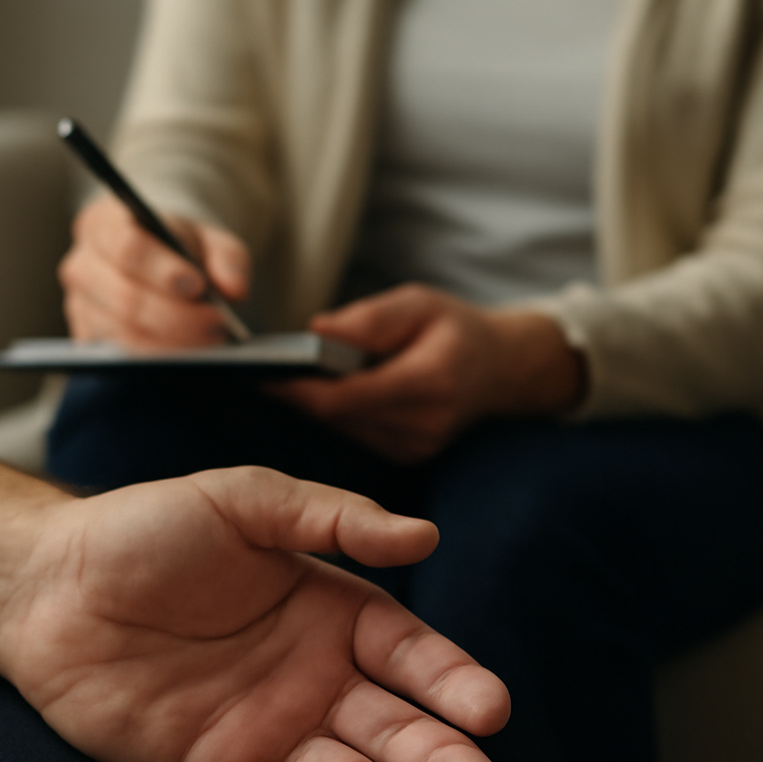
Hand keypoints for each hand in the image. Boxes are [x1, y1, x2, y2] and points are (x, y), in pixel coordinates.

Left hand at [0, 466, 510, 761]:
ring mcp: (263, 731)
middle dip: (437, 756)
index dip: (451, 682)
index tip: (490, 709)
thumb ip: (332, 518)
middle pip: (391, 727)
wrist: (44, 582)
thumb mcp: (243, 501)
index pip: (410, 655)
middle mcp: (310, 679)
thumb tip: (425, 535)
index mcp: (329, 612)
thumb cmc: (145, 530)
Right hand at [59, 193, 250, 348]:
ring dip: (173, 342)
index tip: (197, 285)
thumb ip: (228, 258)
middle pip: (124, 298)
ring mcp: (79, 305)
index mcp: (104, 223)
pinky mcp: (87, 337)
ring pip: (124, 333)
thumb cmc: (179, 246)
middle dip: (176, 316)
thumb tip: (233, 290)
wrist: (158, 260)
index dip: (162, 270)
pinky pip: (122, 356)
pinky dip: (159, 359)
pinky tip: (189, 353)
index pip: (127, 248)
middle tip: (217, 324)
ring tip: (211, 339)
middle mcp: (82, 264)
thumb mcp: (210, 238)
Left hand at [269, 284, 585, 463]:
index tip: (260, 374)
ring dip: (315, 407)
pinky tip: (322, 395)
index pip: (347, 397)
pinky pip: (356, 437)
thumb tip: (314, 333)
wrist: (504, 370)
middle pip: (338, 418)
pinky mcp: (408, 458)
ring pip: (343, 430)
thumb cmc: (457, 328)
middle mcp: (423, 424)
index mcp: (429, 381)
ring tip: (286, 380)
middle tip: (259, 373)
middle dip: (299, 396)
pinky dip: (337, 416)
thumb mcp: (418, 303)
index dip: (299, 390)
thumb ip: (368, 320)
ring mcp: (417, 448)